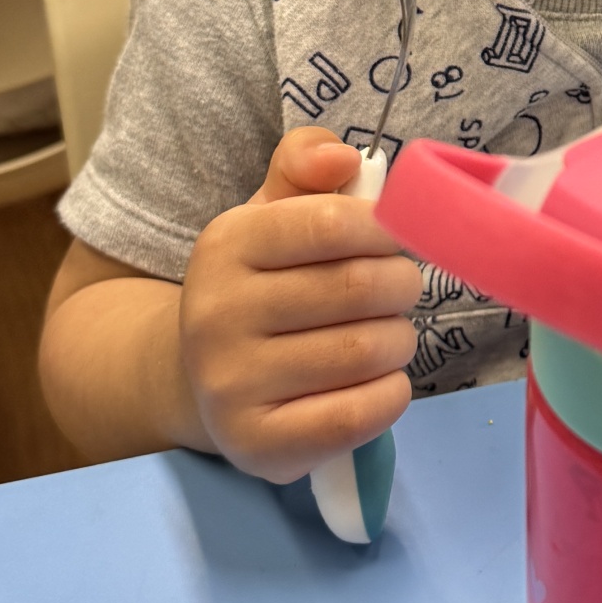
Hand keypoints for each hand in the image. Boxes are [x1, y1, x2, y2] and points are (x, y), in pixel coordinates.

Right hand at [180, 126, 419, 480]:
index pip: (329, 222)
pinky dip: (390, 394)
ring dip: (399, 340)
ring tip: (387, 335)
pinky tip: (378, 381)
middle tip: (399, 290)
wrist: (200, 380)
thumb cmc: (260, 284)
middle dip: (401, 285)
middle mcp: (216, 315)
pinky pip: (357, 414)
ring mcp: (231, 386)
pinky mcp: (257, 445)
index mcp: (225, 245)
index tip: (395, 237)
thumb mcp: (271, 212)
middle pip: (357, 288)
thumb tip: (344, 157)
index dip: (384, 227)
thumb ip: (305, 165)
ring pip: (365, 351)